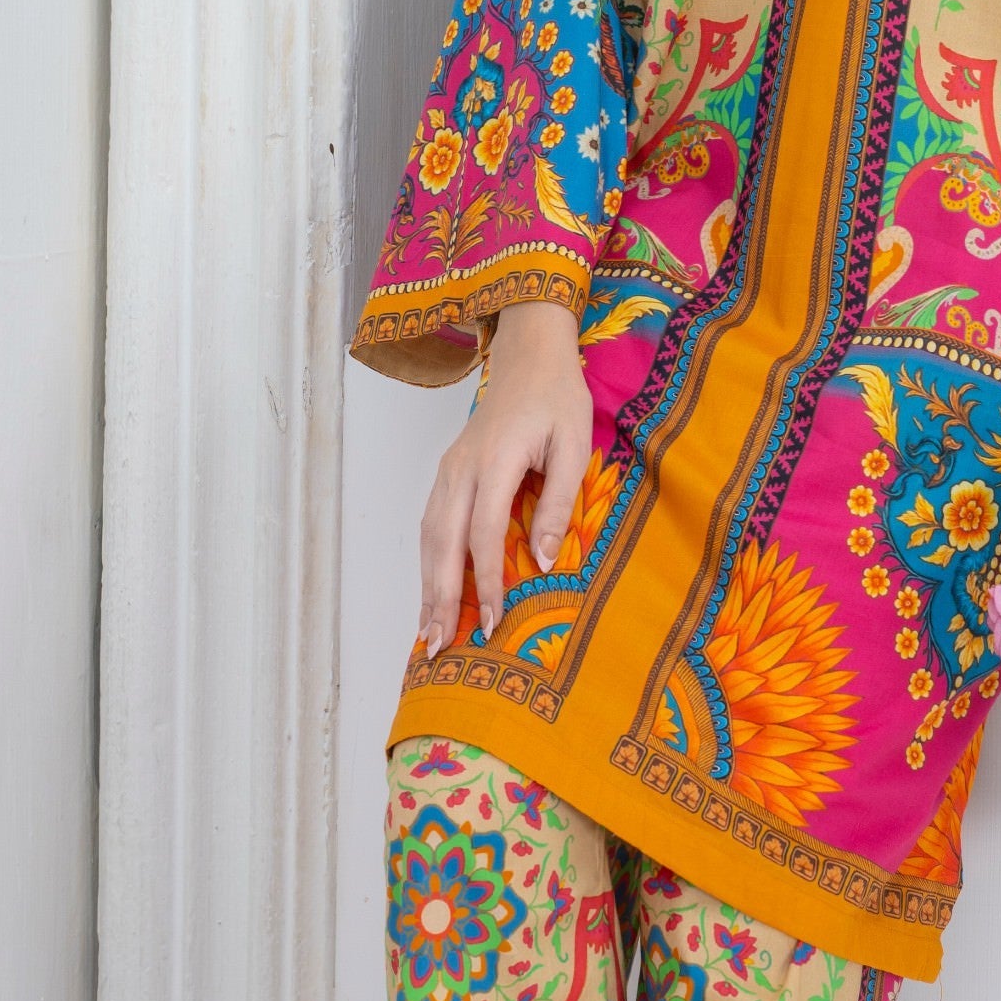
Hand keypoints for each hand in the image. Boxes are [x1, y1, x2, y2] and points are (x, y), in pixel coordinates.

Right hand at [419, 302, 591, 653]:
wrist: (529, 354)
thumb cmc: (558, 398)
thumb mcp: (574, 447)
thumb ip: (559, 504)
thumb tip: (543, 564)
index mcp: (495, 461)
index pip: (484, 534)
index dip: (487, 581)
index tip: (494, 620)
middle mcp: (461, 469)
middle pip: (443, 543)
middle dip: (440, 598)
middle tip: (437, 646)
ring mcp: (448, 470)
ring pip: (429, 537)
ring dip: (427, 586)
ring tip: (428, 632)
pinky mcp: (447, 473)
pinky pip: (431, 524)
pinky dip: (428, 562)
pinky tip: (432, 591)